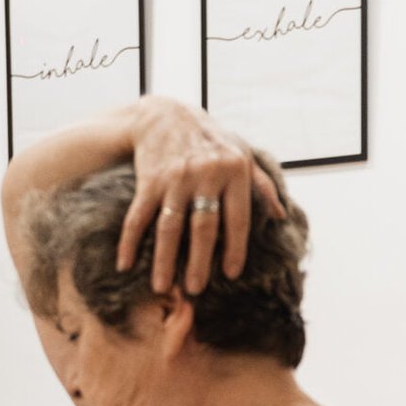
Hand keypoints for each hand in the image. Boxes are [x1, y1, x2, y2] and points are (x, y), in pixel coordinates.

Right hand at [119, 97, 284, 295]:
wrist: (166, 115)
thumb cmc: (210, 139)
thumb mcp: (242, 153)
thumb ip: (262, 185)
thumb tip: (281, 215)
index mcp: (234, 172)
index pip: (237, 219)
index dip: (234, 249)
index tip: (230, 274)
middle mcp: (205, 175)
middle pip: (203, 228)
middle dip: (198, 263)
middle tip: (194, 290)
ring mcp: (175, 179)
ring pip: (169, 228)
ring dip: (163, 260)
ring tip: (161, 287)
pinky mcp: (149, 181)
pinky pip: (138, 217)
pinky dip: (129, 242)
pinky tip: (124, 264)